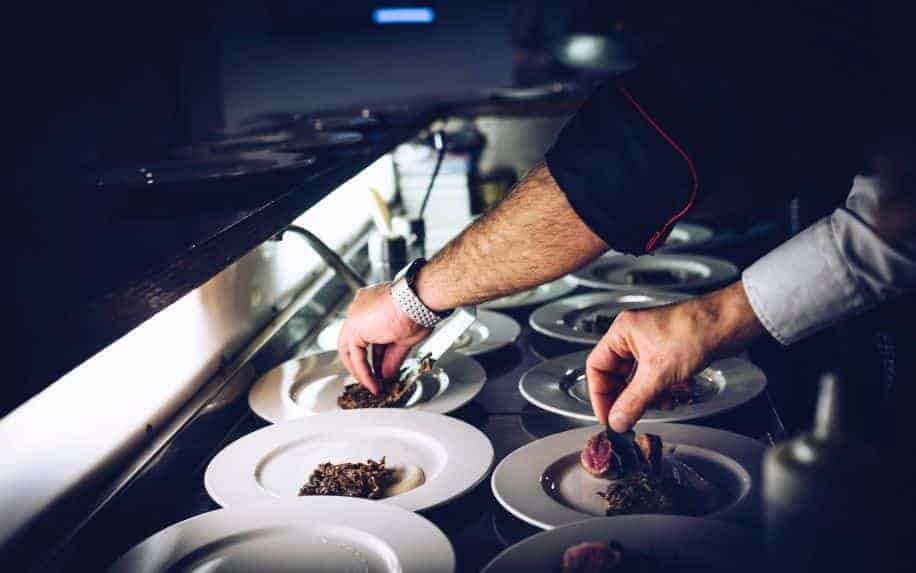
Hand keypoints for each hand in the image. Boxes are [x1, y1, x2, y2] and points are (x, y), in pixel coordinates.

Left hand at [337, 283, 430, 393]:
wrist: (418, 301)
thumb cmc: (418, 309)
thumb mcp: (405, 338)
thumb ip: (392, 357)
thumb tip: (388, 374)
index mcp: (373, 303)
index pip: (371, 334)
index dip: (377, 354)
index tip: (382, 368)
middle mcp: (361, 307)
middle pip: (357, 341)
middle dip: (365, 363)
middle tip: (373, 379)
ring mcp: (355, 316)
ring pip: (351, 349)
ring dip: (361, 370)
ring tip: (373, 386)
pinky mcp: (354, 327)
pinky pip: (356, 355)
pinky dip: (363, 372)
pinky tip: (373, 383)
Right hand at [587, 281, 763, 431]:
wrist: (729, 323)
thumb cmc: (694, 331)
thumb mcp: (658, 373)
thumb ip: (633, 401)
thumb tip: (617, 421)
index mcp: (621, 332)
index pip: (596, 367)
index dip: (599, 395)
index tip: (608, 416)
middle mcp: (633, 337)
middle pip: (618, 376)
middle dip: (631, 397)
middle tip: (635, 416)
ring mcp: (652, 345)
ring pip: (639, 380)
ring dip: (652, 396)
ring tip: (667, 400)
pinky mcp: (669, 353)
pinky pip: (657, 379)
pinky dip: (666, 389)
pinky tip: (680, 391)